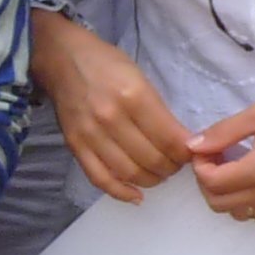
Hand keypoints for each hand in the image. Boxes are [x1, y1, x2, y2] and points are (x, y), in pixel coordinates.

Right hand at [35, 16, 194, 203]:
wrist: (62, 59)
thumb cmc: (106, 64)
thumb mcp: (141, 77)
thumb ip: (160, 111)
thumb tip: (184, 143)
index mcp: (133, 96)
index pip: (170, 140)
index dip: (187, 153)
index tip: (192, 152)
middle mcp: (111, 118)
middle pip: (153, 160)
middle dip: (172, 167)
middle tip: (176, 163)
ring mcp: (90, 135)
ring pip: (131, 173)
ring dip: (152, 180)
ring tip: (159, 173)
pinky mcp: (75, 146)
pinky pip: (100, 179)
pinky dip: (121, 193)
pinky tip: (136, 195)